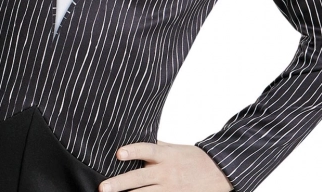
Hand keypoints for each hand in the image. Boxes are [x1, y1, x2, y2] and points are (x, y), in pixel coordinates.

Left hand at [98, 140, 233, 191]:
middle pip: (140, 178)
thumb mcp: (174, 148)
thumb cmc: (193, 158)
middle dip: (120, 183)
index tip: (118, 153)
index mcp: (166, 156)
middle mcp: (166, 173)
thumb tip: (137, 136)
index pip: (147, 150)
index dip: (133, 151)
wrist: (218, 172)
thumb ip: (156, 145)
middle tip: (103, 187)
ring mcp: (170, 189)